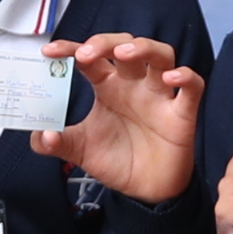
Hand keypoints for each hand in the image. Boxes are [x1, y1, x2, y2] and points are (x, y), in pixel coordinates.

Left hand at [35, 31, 203, 203]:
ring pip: (161, 55)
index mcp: (108, 86)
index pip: (90, 57)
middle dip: (107, 42)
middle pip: (126, 45)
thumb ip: (56, 143)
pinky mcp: (181, 113)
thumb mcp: (80, 150)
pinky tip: (171, 78)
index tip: (49, 51)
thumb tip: (39, 136)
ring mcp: (159, 95)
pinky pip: (192, 87)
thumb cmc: (118, 160)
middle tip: (87, 53)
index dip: (70, 48)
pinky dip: (186, 78)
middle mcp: (134, 84)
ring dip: (144, 47)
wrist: (146, 191)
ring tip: (124, 53)